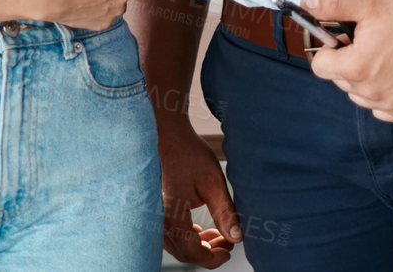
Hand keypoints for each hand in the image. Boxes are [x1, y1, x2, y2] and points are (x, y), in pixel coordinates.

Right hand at [157, 115, 241, 266]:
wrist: (167, 135)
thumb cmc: (188, 154)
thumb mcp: (213, 182)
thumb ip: (225, 213)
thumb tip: (237, 237)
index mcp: (172, 217)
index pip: (193, 253)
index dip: (213, 258)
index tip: (230, 250)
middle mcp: (159, 221)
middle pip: (184, 253)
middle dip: (209, 252)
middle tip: (229, 242)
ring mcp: (155, 216)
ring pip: (178, 245)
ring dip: (199, 245)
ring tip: (220, 236)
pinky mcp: (156, 210)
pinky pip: (172, 235)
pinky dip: (189, 237)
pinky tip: (202, 229)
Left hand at [304, 0, 392, 121]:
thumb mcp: (369, 4)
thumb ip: (333, 5)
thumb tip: (307, 6)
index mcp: (356, 67)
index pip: (319, 66)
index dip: (329, 49)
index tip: (345, 39)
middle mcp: (370, 92)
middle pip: (339, 80)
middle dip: (347, 62)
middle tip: (369, 44)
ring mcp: (390, 105)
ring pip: (359, 96)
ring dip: (364, 80)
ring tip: (386, 57)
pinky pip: (381, 109)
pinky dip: (383, 95)